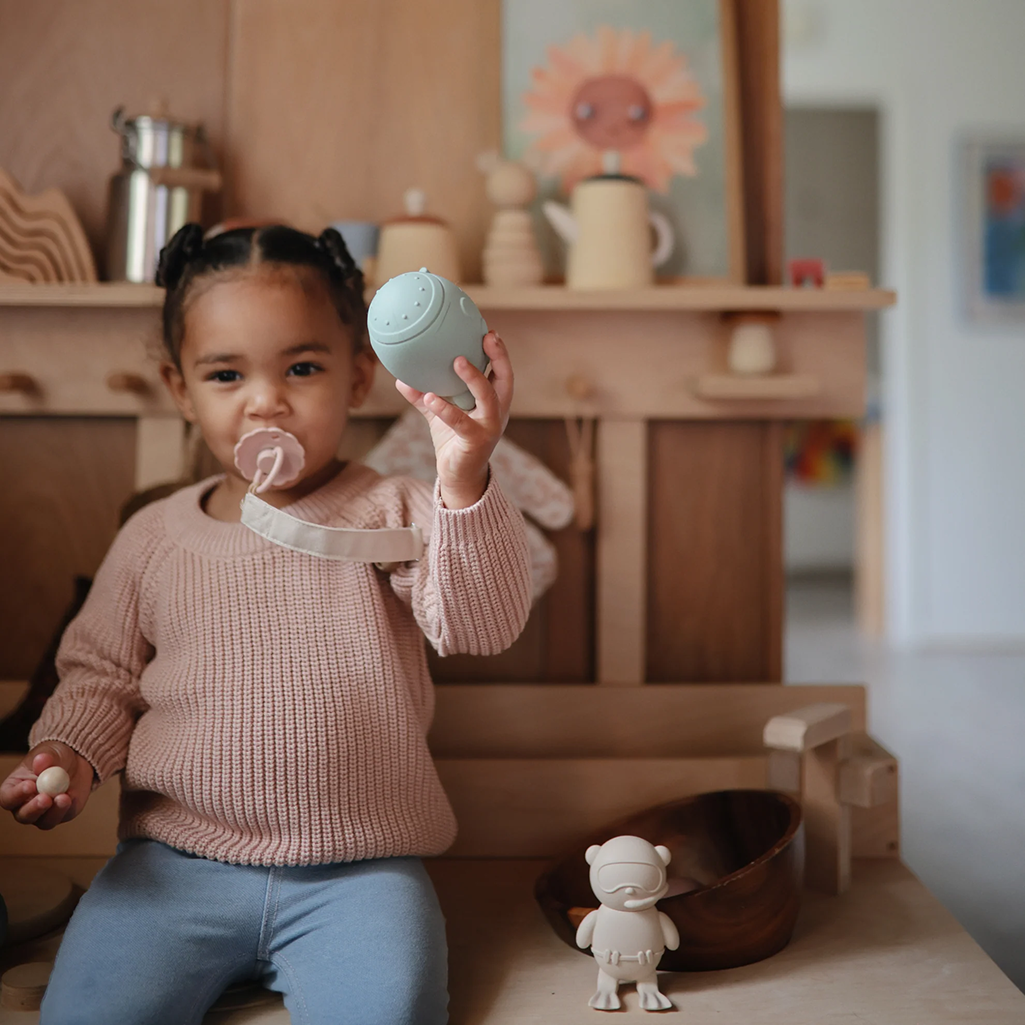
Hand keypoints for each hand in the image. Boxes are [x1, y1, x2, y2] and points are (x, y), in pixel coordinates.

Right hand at [0, 741, 93, 829]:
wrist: (76, 761)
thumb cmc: (55, 756)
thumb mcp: (51, 752)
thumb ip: (45, 758)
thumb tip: (41, 760)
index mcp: (14, 789)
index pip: (8, 797)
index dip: (16, 794)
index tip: (30, 785)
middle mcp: (24, 805)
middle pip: (23, 816)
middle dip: (34, 808)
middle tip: (45, 798)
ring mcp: (43, 813)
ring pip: (44, 821)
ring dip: (54, 811)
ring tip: (64, 796)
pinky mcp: (61, 814)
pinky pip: (64, 816)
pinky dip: (69, 807)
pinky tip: (73, 794)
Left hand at [395, 332, 512, 508]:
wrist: (459, 476)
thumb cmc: (453, 441)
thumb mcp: (439, 415)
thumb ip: (424, 396)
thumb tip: (401, 378)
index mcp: (493, 403)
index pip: (502, 373)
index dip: (499, 353)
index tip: (489, 332)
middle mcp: (497, 413)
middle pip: (505, 380)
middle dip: (499, 357)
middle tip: (487, 337)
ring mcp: (489, 427)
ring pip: (488, 398)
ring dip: (474, 378)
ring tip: (457, 361)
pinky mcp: (476, 442)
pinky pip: (460, 422)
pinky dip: (445, 409)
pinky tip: (428, 397)